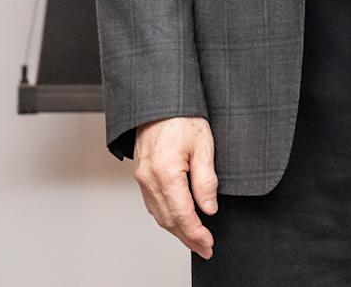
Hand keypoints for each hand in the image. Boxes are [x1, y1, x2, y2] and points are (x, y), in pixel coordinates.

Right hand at [131, 116, 217, 258]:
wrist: (159, 102)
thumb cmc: (182, 117)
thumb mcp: (204, 145)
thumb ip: (206, 180)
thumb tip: (208, 208)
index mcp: (166, 173)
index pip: (183, 214)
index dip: (196, 233)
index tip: (208, 244)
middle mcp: (149, 179)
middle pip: (168, 220)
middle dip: (187, 238)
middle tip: (205, 248)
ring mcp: (142, 179)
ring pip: (158, 215)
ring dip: (176, 231)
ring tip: (194, 240)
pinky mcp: (141, 175)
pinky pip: (153, 204)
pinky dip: (166, 217)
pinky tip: (178, 221)